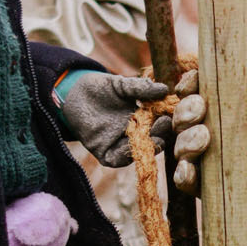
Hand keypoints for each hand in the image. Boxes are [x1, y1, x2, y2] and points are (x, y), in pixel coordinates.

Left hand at [53, 71, 169, 166]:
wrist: (75, 92)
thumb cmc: (101, 88)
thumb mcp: (122, 85)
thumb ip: (141, 88)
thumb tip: (165, 89)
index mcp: (143, 120)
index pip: (160, 125)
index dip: (167, 121)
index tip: (171, 113)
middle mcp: (134, 135)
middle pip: (153, 140)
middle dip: (161, 133)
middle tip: (165, 122)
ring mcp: (120, 145)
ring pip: (138, 152)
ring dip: (148, 146)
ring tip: (154, 133)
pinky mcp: (104, 153)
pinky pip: (118, 159)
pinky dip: (126, 155)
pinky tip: (131, 143)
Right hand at [165, 71, 209, 192]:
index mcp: (220, 109)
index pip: (197, 91)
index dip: (191, 84)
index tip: (193, 83)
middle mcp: (205, 131)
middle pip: (183, 117)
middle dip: (186, 112)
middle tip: (199, 108)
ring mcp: (201, 159)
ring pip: (181, 146)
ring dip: (186, 140)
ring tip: (203, 137)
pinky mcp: (202, 187)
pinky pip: (185, 179)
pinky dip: (184, 173)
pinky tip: (186, 169)